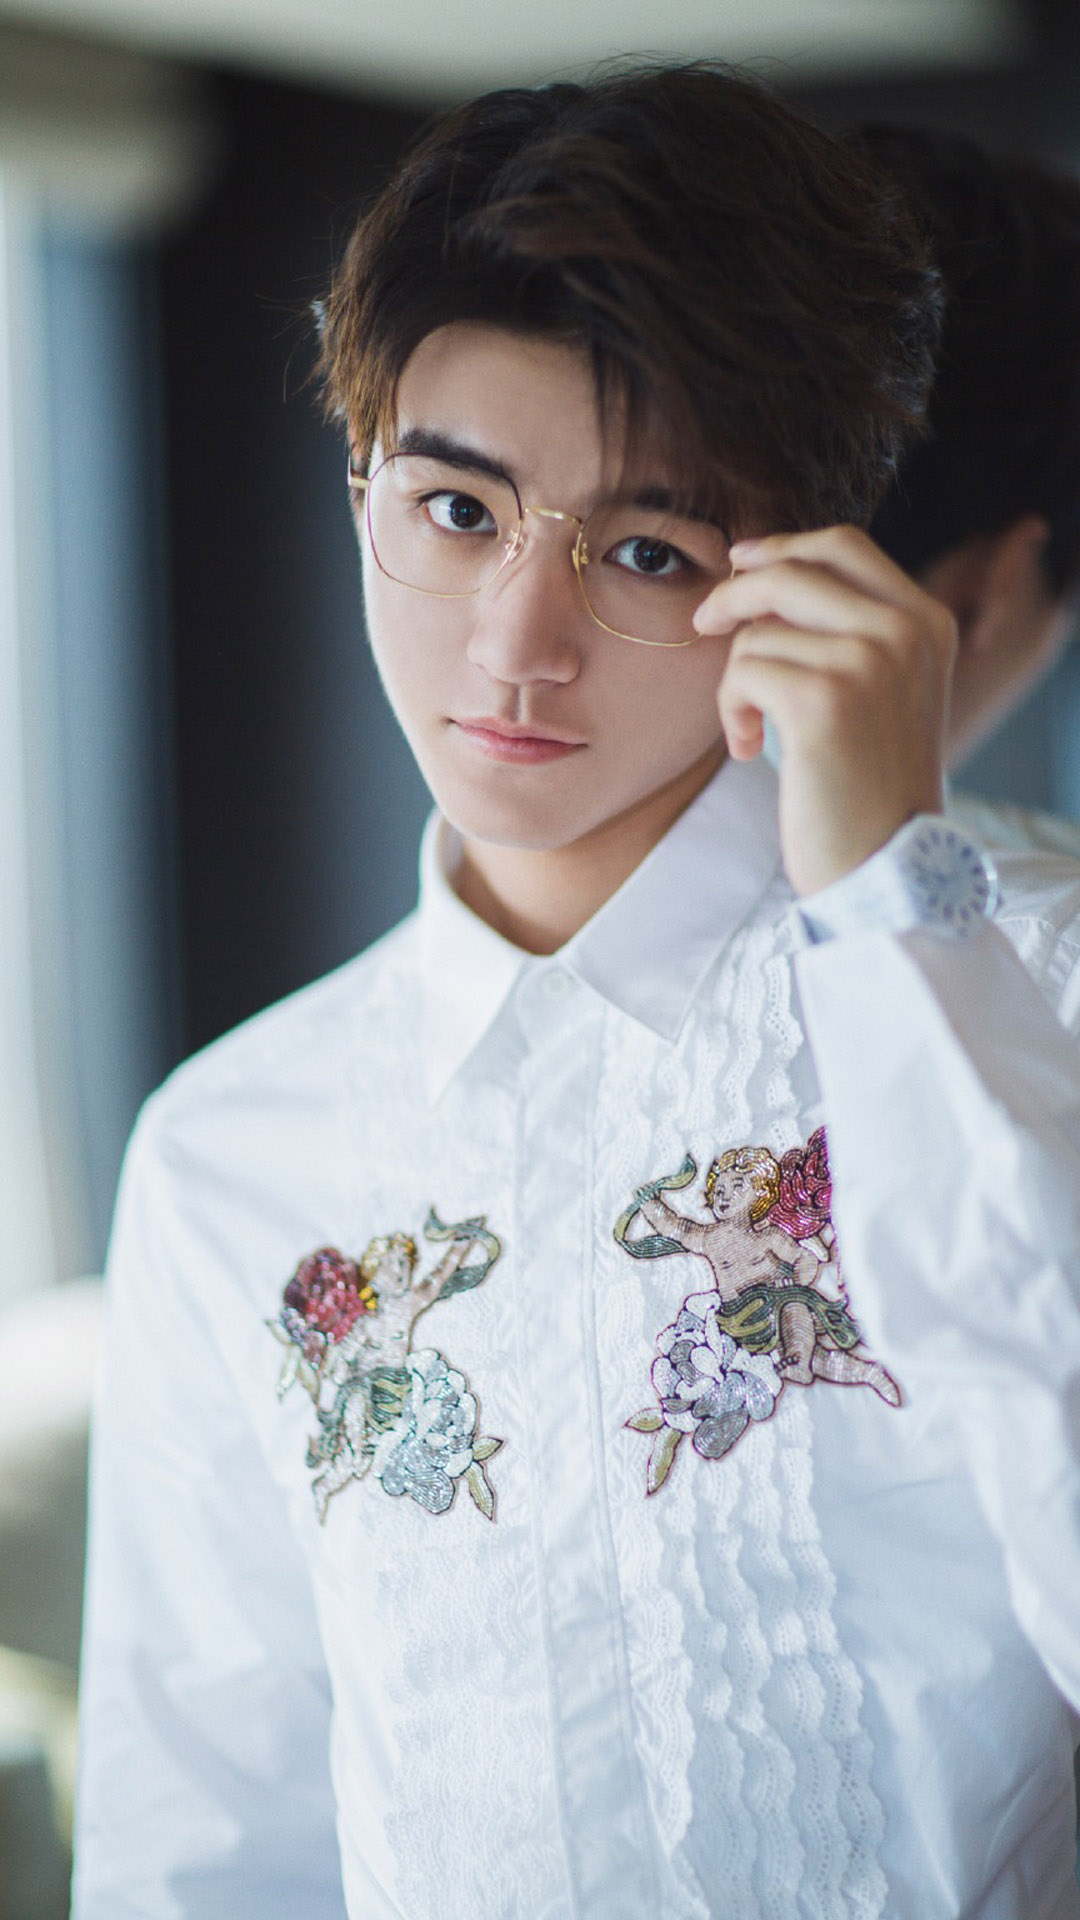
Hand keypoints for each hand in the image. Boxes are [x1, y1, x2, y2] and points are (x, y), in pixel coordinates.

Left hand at [694, 526, 956, 895]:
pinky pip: (742, 672)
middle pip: (792, 571)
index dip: (780, 546)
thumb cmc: (867, 786)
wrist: (885, 865)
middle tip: (703, 625)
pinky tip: (748, 748)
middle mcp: (906, 631)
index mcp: (926, 622)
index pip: (844, 545)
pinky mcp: (824, 699)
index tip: (737, 563)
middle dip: (733, 595)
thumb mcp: (880, 691)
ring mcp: (869, 661)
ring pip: (757, 630)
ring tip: (750, 727)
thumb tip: (761, 571)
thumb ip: (847, 630)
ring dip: (735, 680)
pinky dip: (731, 711)